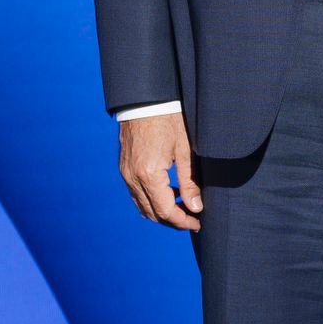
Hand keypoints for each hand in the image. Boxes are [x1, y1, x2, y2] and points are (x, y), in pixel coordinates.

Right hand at [119, 112, 202, 231]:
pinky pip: (136, 193)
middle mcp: (133, 177)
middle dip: (173, 221)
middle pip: (152, 213)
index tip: (198, 223)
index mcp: (149, 174)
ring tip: (183, 208)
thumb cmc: (169, 120)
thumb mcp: (185, 150)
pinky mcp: (124, 167)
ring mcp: (126, 173)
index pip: (166, 211)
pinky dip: (152, 200)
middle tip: (193, 219)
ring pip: (142, 206)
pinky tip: (169, 194)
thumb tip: (196, 207)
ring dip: (162, 212)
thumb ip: (190, 182)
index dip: (183, 222)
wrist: (145, 100)